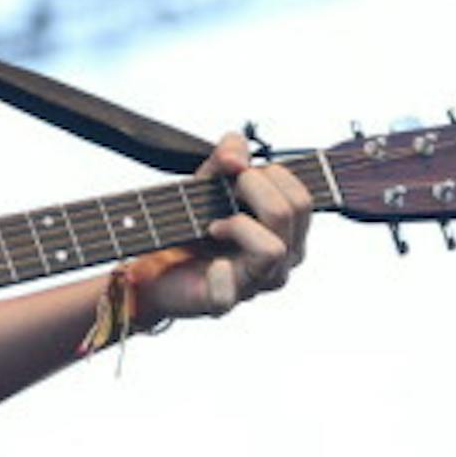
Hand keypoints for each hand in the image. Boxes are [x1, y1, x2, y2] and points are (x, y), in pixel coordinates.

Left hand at [130, 130, 310, 323]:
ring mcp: (257, 284)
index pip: (301, 199)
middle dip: (254, 186)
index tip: (238, 174)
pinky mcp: (224, 301)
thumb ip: (228, 155)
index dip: (270, 174)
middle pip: (292, 213)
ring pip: (274, 248)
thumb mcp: (210, 179)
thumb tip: (237, 157)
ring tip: (213, 224)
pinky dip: (221, 268)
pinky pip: (229, 291)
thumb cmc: (192, 222)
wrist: (154, 260)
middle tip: (225, 190)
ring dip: (238, 222)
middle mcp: (282, 260)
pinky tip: (210, 252)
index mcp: (288, 232)